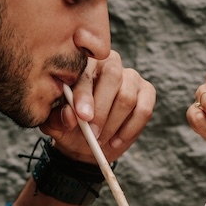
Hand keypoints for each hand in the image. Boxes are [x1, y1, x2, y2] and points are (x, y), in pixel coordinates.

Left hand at [40, 50, 155, 163]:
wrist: (89, 141)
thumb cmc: (72, 127)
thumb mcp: (58, 126)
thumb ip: (59, 119)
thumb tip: (70, 116)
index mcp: (84, 64)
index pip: (86, 73)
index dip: (84, 95)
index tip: (83, 117)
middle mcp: (110, 64)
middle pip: (112, 77)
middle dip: (102, 110)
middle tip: (93, 135)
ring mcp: (131, 77)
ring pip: (127, 97)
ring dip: (113, 125)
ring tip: (101, 141)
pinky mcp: (147, 92)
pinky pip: (144, 110)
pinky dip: (130, 130)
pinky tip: (116, 141)